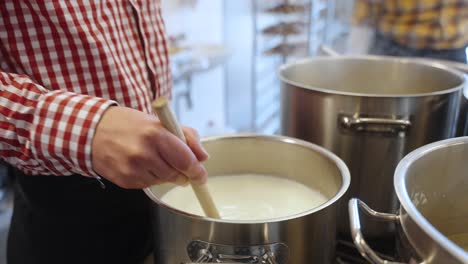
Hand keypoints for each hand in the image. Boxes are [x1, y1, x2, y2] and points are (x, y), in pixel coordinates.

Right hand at [91, 106, 208, 188]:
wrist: (94, 131)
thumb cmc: (130, 124)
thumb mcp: (160, 122)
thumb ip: (187, 136)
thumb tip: (203, 156)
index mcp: (155, 134)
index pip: (185, 160)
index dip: (197, 171)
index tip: (201, 174)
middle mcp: (143, 153)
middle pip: (177, 174)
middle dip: (182, 171)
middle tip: (178, 163)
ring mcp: (133, 169)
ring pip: (163, 181)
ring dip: (166, 174)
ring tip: (154, 158)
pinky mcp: (125, 181)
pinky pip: (149, 184)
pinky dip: (150, 177)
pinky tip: (141, 164)